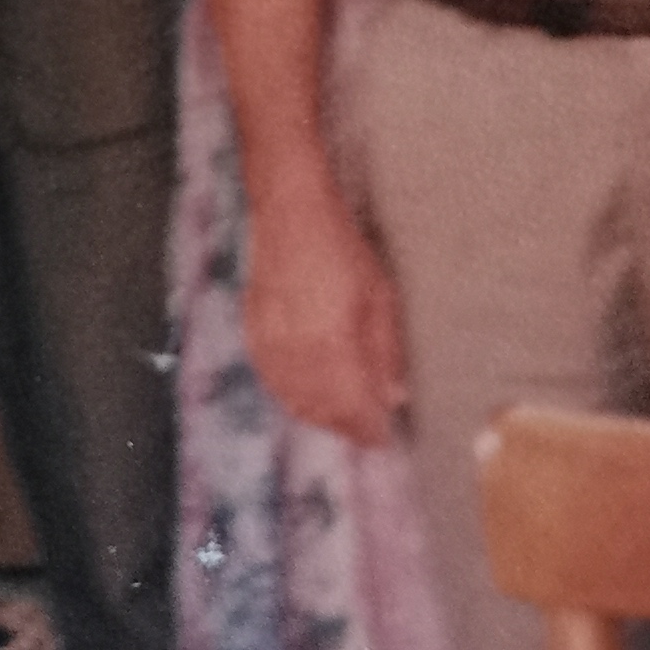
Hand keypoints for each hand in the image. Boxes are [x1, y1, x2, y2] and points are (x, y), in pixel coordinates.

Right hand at [242, 158, 408, 451]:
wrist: (290, 210)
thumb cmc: (341, 247)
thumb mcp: (380, 296)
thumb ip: (386, 352)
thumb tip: (395, 396)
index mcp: (333, 345)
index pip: (353, 409)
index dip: (370, 430)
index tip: (385, 438)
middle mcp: (297, 352)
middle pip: (322, 411)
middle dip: (346, 427)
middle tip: (367, 432)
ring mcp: (271, 344)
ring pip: (293, 400)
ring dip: (318, 416)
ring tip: (340, 419)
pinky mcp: (254, 332)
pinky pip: (272, 380)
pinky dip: (291, 395)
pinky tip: (306, 394)